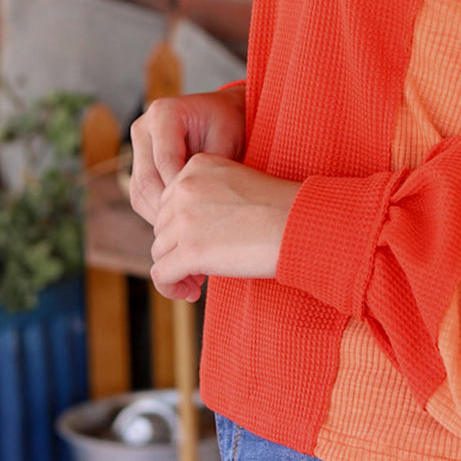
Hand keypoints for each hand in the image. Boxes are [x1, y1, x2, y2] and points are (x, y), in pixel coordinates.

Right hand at [129, 87, 246, 225]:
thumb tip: (199, 203)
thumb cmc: (228, 125)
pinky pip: (140, 195)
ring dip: (159, 214)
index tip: (201, 212)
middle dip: (168, 207)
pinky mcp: (137, 165)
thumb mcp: (226, 140)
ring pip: (140, 190)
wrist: (222, 116)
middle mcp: (143, 128)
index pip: (165, 160)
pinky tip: (177, 225)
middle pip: (147, 178)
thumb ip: (210, 167)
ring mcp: (137, 147)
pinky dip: (156, 212)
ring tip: (184, 232)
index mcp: (163, 113)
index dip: (181, 189)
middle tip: (190, 230)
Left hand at [149, 153, 299, 302]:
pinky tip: (192, 294)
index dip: (182, 228)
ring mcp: (185, 218)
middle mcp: (185, 187)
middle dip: (178, 249)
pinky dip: (171, 288)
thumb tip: (182, 233)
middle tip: (203, 268)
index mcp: (197, 166)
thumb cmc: (280, 209)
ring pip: (159, 252)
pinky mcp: (190, 250)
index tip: (204, 244)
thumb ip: (207, 196)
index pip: (169, 201)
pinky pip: (161, 275)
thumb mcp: (238, 186)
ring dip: (176, 270)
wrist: (302, 223)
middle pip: (162, 227)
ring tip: (198, 283)